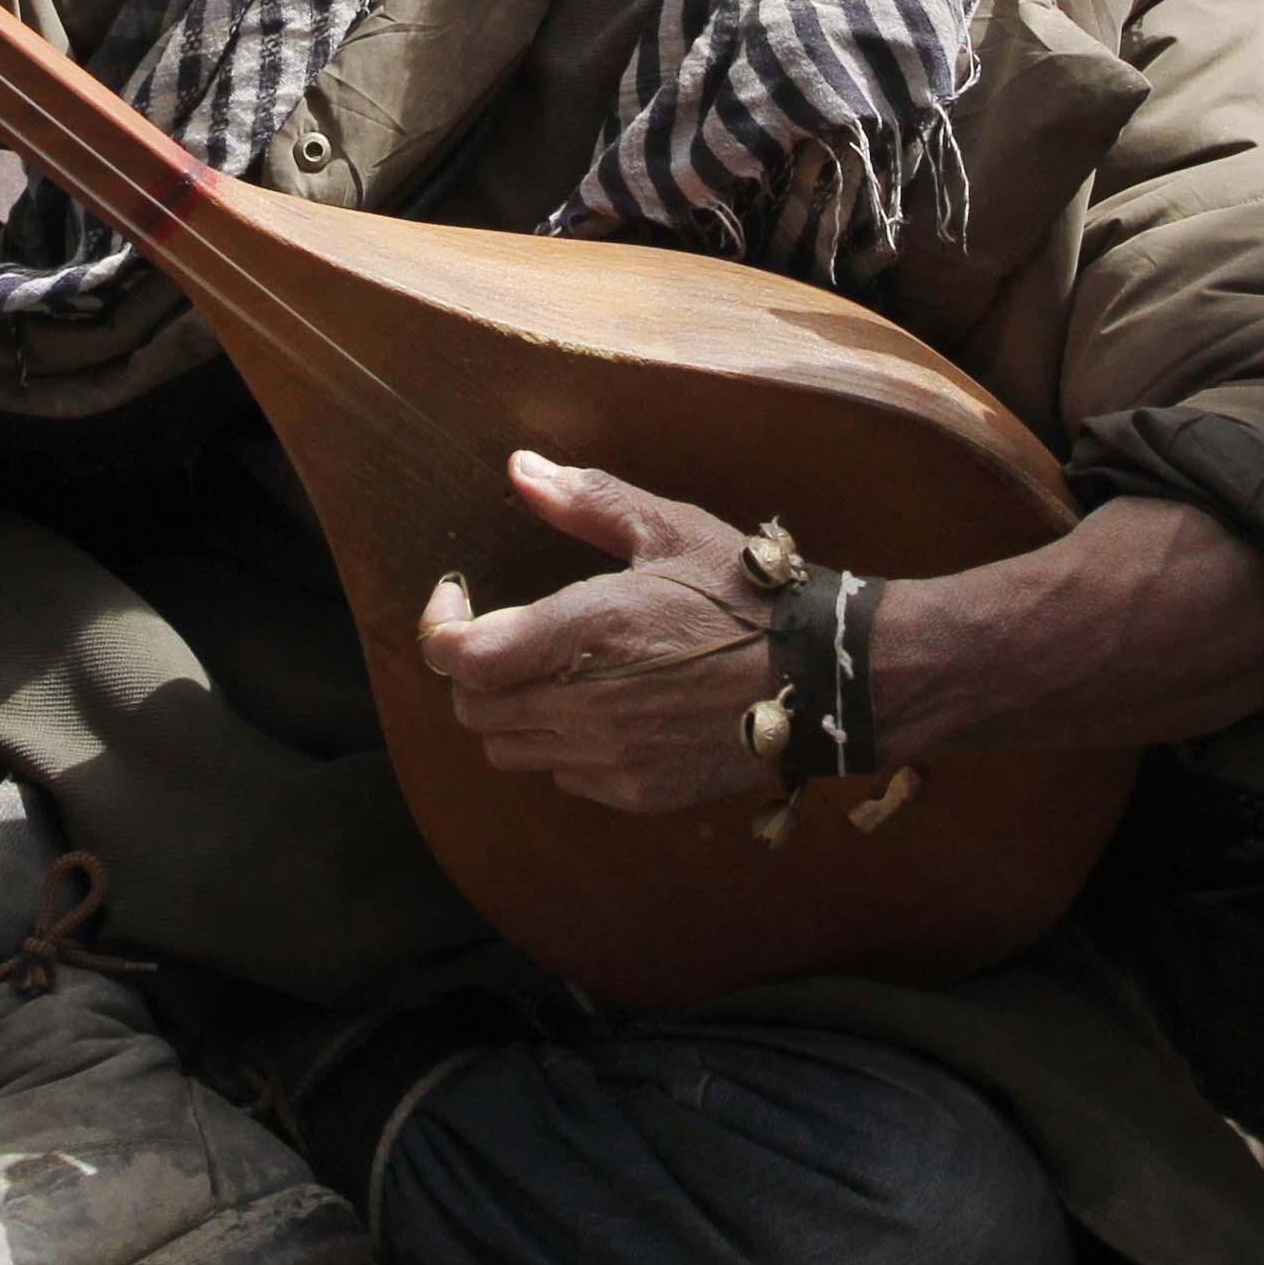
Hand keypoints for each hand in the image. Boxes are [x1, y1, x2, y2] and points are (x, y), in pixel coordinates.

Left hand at [415, 453, 791, 814]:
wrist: (824, 677)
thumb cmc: (748, 594)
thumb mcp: (671, 529)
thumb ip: (587, 501)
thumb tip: (519, 470)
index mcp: (587, 629)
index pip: (462, 658)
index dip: (439, 629)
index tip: (455, 600)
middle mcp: (588, 705)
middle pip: (473, 710)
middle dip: (475, 671)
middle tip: (503, 636)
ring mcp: (612, 758)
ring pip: (509, 751)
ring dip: (513, 712)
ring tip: (552, 674)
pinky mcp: (637, 794)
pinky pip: (563, 778)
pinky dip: (563, 748)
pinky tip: (604, 710)